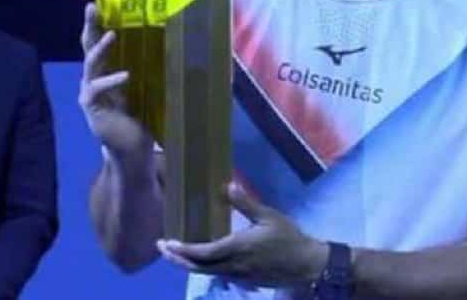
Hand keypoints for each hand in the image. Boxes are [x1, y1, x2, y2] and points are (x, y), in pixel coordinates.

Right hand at [78, 2, 151, 156]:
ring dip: (100, 49)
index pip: (99, 42)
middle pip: (88, 46)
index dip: (99, 23)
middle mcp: (93, 78)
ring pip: (90, 65)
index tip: (101, 2)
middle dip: (90, 26)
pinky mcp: (92, 107)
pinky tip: (125, 75)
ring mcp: (90, 92)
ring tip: (111, 35)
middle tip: (92, 6)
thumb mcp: (146, 86)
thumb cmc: (141, 116)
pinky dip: (111, 81)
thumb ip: (150, 68)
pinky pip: (96, 90)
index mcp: (106, 71)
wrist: (131, 147)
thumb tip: (175, 42)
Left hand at [158, 182, 327, 288]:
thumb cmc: (288, 237)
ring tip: (176, 252)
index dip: (182, 249)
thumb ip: (247, 204)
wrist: (305, 264)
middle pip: (197, 267)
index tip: (166, 242)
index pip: (202, 252)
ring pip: (206, 273)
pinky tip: (203, 259)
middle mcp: (232, 265)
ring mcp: (237, 276)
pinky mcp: (243, 280)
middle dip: (176, 259)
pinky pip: (218, 275)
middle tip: (161, 248)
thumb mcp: (269, 216)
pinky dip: (204, 267)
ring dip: (188, 264)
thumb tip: (228, 185)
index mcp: (237, 247)